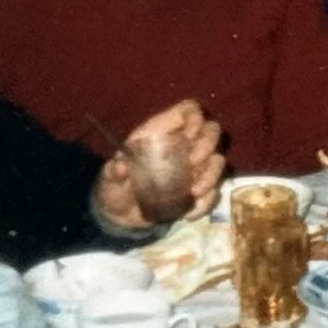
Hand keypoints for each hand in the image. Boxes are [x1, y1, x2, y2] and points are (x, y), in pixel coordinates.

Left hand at [94, 99, 227, 228]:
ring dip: (211, 176)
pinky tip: (189, 214)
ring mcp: (194, 168)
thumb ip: (112, 173)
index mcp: (162, 133)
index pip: (188, 110)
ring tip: (193, 193)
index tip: (190, 134)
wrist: (121, 217)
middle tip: (193, 163)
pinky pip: (213, 192)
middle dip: (208, 145)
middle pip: (211, 131)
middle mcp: (182, 146)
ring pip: (218, 161)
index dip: (195, 117)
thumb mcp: (109, 180)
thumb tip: (119, 167)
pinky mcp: (198, 190)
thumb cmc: (115, 189)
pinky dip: (206, 203)